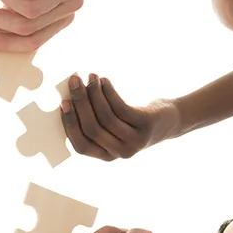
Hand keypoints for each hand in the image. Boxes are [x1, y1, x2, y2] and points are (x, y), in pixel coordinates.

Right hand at [61, 74, 180, 160]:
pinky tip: (104, 81)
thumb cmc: (133, 121)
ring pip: (105, 117)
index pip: (81, 145)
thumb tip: (71, 96)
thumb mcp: (114, 127)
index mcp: (106, 155)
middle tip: (73, 81)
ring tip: (90, 76)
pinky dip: (109, 92)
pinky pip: (121, 108)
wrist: (170, 122)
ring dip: (94, 94)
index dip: (70, 124)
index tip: (63, 102)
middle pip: (92, 128)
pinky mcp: (146, 125)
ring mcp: (135, 141)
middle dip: (80, 102)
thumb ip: (95, 120)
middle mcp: (120, 152)